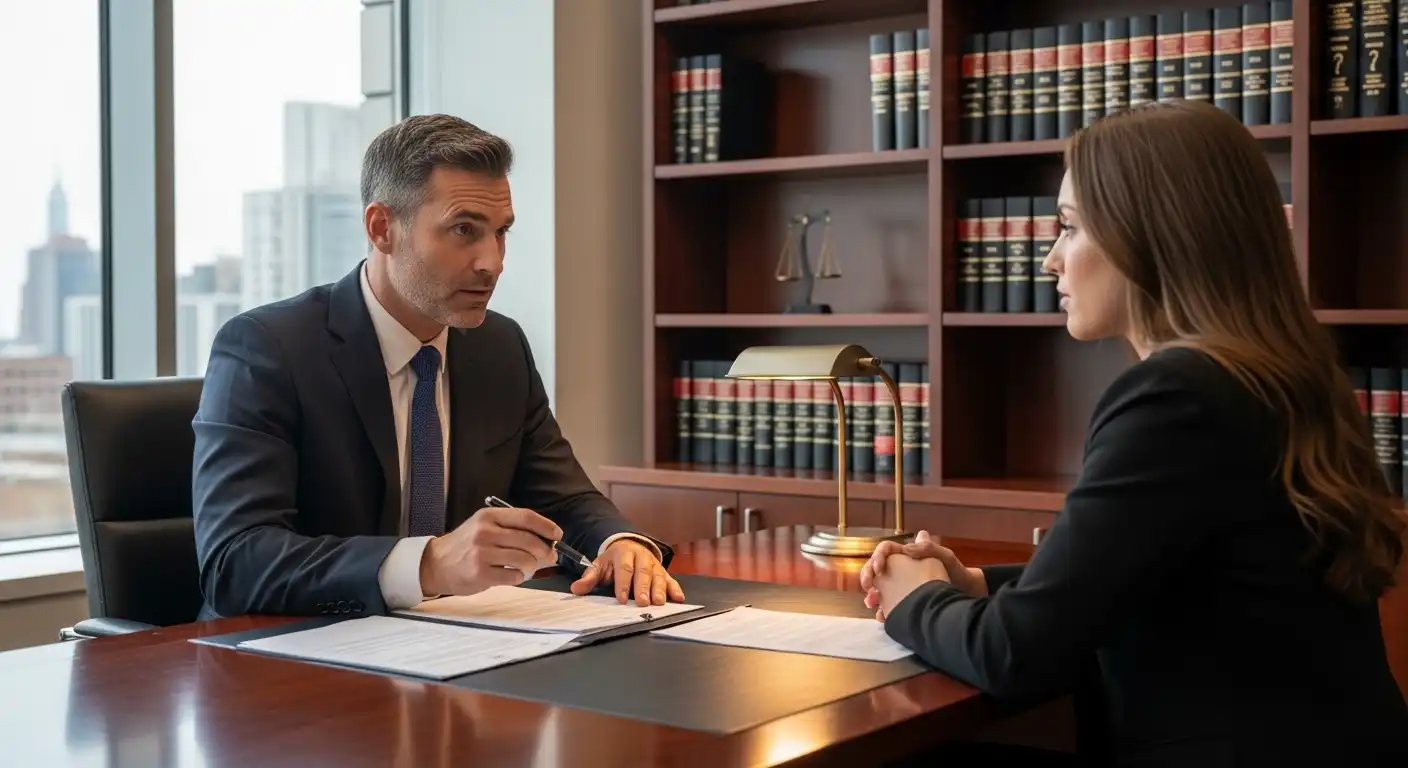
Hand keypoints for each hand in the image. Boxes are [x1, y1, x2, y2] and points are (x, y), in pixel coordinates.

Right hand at [418, 506, 560, 596]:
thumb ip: (511, 529)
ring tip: (527, 568)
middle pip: (528, 540)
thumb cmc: (465, 545)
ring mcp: (481, 553)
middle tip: (550, 556)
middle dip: (545, 550)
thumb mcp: (484, 526)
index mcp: (489, 516)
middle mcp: (485, 532)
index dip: (546, 526)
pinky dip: (519, 578)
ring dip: (532, 566)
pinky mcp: (480, 573)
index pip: (526, 517)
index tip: (557, 535)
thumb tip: (546, 539)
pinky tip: (512, 575)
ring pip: (524, 559)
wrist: (436, 564)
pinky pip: (513, 576)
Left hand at [571, 539, 685, 605]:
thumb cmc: (613, 561)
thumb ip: (589, 578)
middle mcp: (641, 557)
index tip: (621, 599)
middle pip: (643, 572)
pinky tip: (678, 598)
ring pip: (658, 576)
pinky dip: (675, 589)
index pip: (624, 569)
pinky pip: (671, 580)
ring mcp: (654, 564)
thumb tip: (576, 589)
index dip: (623, 584)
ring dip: (659, 589)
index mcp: (624, 553)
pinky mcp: (663, 572)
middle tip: (643, 602)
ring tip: (658, 603)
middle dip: (643, 587)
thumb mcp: (599, 566)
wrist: (628, 546)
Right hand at [861, 531, 965, 620]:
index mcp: (908, 554)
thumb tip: (906, 547)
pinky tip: (882, 616)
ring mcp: (902, 586)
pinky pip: (889, 605)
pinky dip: (883, 610)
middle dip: (868, 577)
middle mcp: (901, 568)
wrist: (967, 594)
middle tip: (868, 587)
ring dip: (872, 595)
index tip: (880, 569)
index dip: (878, 557)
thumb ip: (928, 548)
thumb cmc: (957, 572)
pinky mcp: (904, 602)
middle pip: (876, 568)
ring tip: (871, 603)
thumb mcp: (945, 556)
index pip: (885, 550)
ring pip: (879, 588)